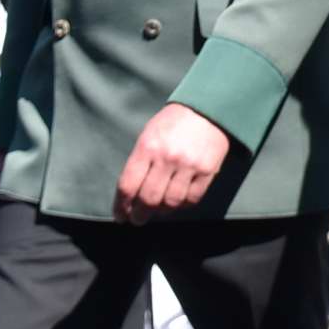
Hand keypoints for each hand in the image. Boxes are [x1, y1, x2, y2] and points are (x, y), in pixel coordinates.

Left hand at [114, 104, 230, 223]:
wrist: (207, 109)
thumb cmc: (172, 123)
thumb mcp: (148, 135)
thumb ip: (139, 162)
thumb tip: (131, 194)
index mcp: (147, 147)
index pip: (128, 185)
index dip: (121, 206)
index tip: (121, 216)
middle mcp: (167, 157)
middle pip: (148, 199)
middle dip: (139, 215)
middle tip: (138, 219)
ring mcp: (189, 165)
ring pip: (170, 203)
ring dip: (161, 212)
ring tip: (157, 211)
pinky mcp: (207, 171)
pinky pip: (191, 199)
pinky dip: (182, 206)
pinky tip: (176, 203)